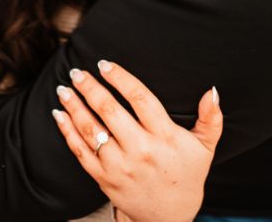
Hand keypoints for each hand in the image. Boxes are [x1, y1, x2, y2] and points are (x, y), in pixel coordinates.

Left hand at [52, 61, 222, 221]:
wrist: (168, 216)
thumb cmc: (186, 174)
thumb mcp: (204, 147)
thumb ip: (211, 118)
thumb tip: (212, 90)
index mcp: (164, 137)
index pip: (141, 99)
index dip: (121, 79)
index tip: (105, 64)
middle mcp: (140, 150)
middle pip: (110, 111)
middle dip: (90, 88)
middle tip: (76, 71)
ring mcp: (120, 165)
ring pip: (91, 130)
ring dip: (74, 107)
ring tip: (64, 88)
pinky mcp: (104, 178)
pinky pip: (80, 151)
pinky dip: (67, 131)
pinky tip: (59, 114)